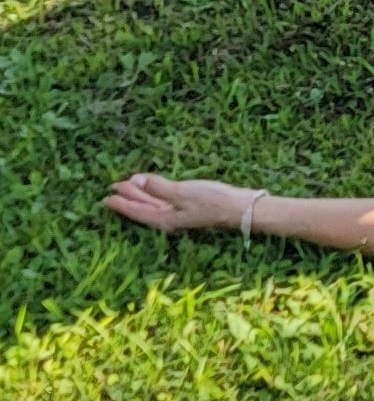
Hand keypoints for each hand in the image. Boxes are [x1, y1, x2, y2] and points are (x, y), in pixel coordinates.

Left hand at [103, 173, 256, 234]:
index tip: (107, 197)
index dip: (121, 204)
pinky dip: (154, 194)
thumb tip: (136, 181)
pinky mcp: (187, 207)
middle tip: (113, 187)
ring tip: (128, 186)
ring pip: (152, 204)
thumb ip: (158, 187)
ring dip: (140, 195)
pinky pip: (163, 201)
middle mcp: (168, 219)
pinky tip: (153, 189)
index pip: (137, 211)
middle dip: (128, 198)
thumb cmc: (212, 201)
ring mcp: (178, 214)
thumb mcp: (182, 192)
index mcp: (164, 219)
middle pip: (143, 208)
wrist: (239, 208)